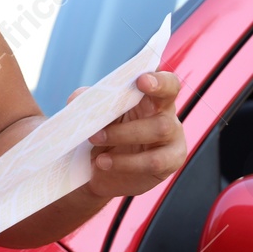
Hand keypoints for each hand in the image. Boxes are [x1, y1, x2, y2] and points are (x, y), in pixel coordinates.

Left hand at [74, 70, 186, 199]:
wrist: (100, 172)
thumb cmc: (103, 136)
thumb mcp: (94, 118)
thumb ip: (88, 103)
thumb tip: (79, 97)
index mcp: (149, 96)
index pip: (164, 81)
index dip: (158, 79)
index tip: (141, 79)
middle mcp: (165, 112)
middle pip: (168, 98)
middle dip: (147, 97)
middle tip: (110, 111)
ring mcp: (172, 137)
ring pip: (158, 129)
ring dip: (122, 134)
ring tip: (94, 139)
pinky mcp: (171, 161)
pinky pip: (154, 161)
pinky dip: (126, 162)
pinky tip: (104, 162)